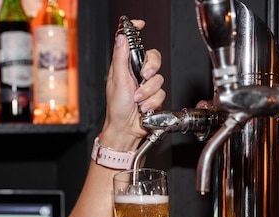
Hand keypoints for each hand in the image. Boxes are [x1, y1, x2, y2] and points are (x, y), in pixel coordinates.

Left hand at [100, 19, 165, 149]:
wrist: (125, 129)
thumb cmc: (117, 109)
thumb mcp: (117, 80)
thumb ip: (120, 58)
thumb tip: (121, 38)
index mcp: (125, 67)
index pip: (133, 44)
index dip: (137, 32)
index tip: (141, 24)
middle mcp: (136, 73)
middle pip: (154, 58)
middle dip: (151, 69)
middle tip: (143, 77)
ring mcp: (146, 85)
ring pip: (159, 78)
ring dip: (148, 92)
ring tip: (137, 101)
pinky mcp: (154, 96)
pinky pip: (161, 93)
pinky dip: (152, 102)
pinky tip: (144, 107)